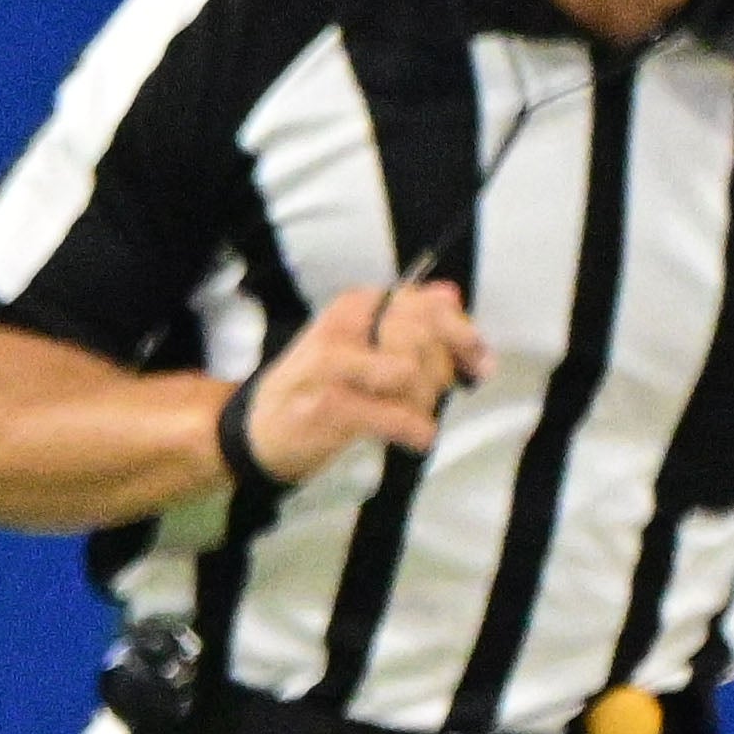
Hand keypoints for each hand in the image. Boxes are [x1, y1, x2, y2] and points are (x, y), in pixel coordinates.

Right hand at [237, 279, 487, 483]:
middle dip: (442, 371)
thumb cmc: (313, 387)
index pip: (425, 304)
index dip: (462, 332)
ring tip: (411, 417)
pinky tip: (416, 437)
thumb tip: (451, 295)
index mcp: (352, 306)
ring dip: (425, 404)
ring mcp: (332, 368)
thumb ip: (405, 316)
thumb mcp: (356, 342)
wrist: (254, 432)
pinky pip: (399, 416)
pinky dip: (417, 430)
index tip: (479, 360)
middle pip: (423, 338)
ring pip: (414, 376)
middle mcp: (342, 328)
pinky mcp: (331, 409)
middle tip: (435, 395)